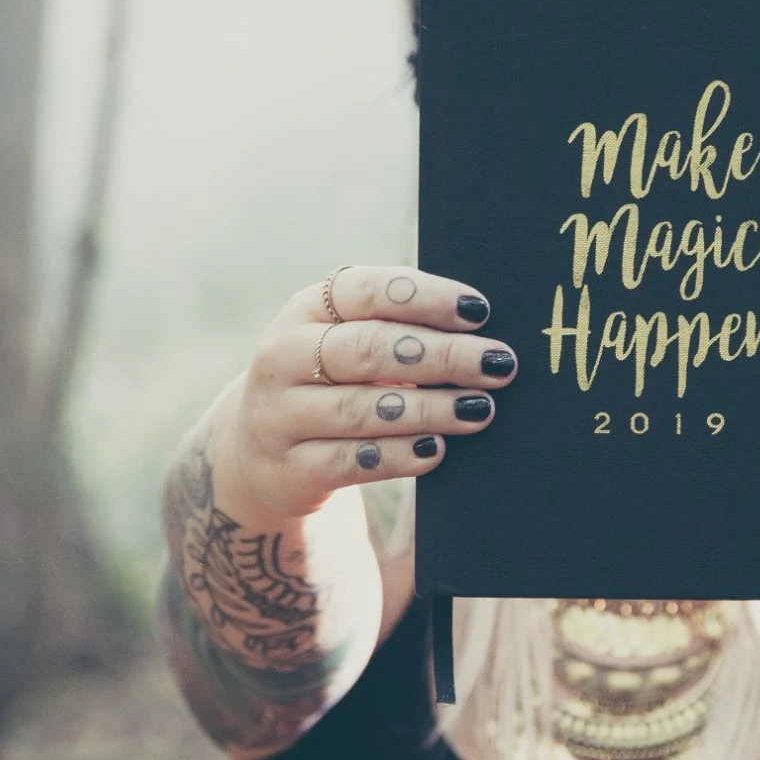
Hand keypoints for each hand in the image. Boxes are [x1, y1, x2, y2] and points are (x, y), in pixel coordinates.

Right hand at [209, 265, 514, 526]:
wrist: (261, 452)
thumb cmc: (333, 383)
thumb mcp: (348, 343)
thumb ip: (399, 330)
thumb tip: (480, 335)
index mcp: (307, 309)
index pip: (366, 291)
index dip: (425, 298)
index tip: (479, 311)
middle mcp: (285, 356)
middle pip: (368, 349)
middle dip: (441, 355)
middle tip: (498, 363)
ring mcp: (280, 414)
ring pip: (360, 409)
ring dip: (429, 409)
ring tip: (480, 408)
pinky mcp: (289, 469)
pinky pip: (350, 461)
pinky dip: (398, 456)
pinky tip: (436, 450)